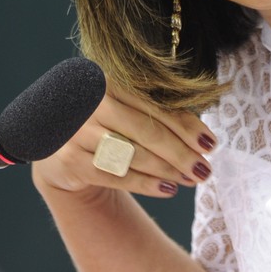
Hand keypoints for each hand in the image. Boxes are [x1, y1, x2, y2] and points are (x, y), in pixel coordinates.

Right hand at [32, 87, 215, 198]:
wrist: (59, 146)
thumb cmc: (107, 124)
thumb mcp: (127, 109)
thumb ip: (159, 114)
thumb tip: (203, 140)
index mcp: (111, 82)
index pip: (157, 107)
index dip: (187, 127)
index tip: (210, 144)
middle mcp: (92, 103)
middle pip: (148, 131)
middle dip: (181, 153)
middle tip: (205, 169)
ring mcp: (77, 132)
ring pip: (133, 155)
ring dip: (167, 170)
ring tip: (191, 180)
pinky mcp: (69, 160)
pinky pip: (115, 175)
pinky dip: (145, 184)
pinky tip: (168, 189)